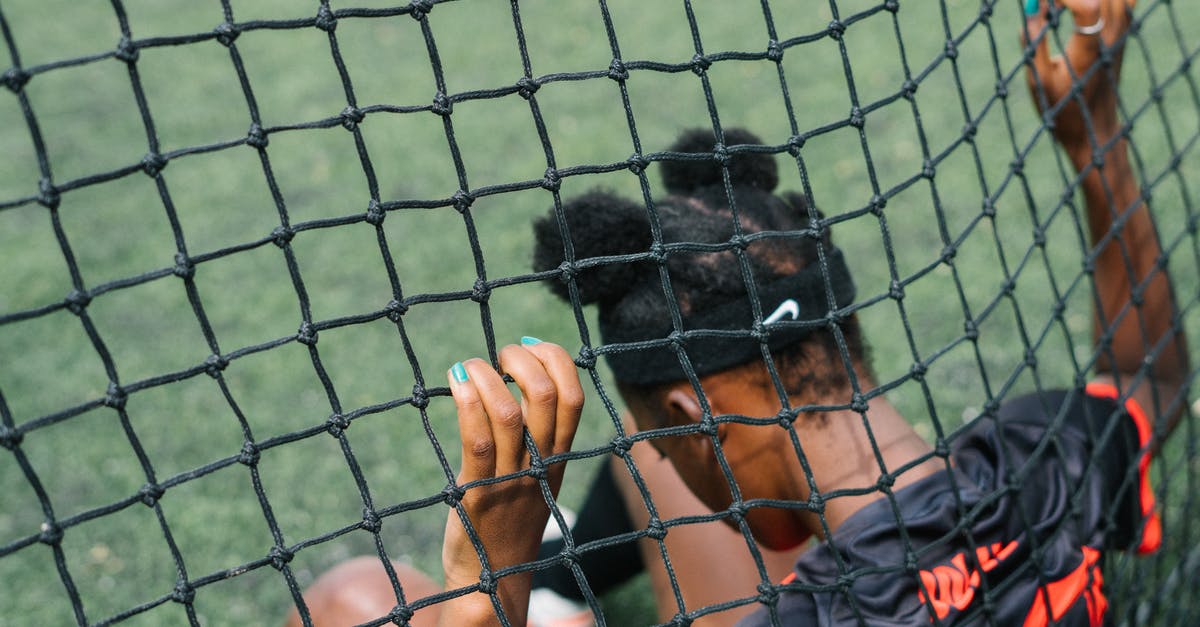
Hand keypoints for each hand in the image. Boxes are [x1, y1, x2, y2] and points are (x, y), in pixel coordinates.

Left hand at [439, 339, 582, 624]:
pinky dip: (466, 402)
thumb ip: (534, 436)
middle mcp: (541, 465)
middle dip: (521, 360)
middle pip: (547, 396)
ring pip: (509, 412)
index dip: (555, 359)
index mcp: (558, 457)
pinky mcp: (479, 494)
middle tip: (496, 358)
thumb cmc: (508, 519)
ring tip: (468, 367)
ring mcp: (511, 480)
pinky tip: (455, 384)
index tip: (526, 348)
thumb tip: (521, 380)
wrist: (494, 581)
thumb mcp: (535, 476)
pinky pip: (477, 441)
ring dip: (486, 376)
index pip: (574, 396)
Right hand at [1023, 0, 1135, 154]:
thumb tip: (1031, 7)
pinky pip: (1123, 0)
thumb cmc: (1062, 108)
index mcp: (1088, 51)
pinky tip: (1085, 6)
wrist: (1094, 128)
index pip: (1088, 7)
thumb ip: (1033, 41)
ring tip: (1062, 4)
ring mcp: (1122, 33)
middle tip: (1049, 3)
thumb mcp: (1038, 79)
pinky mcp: (1125, 32)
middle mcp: (1111, 38)